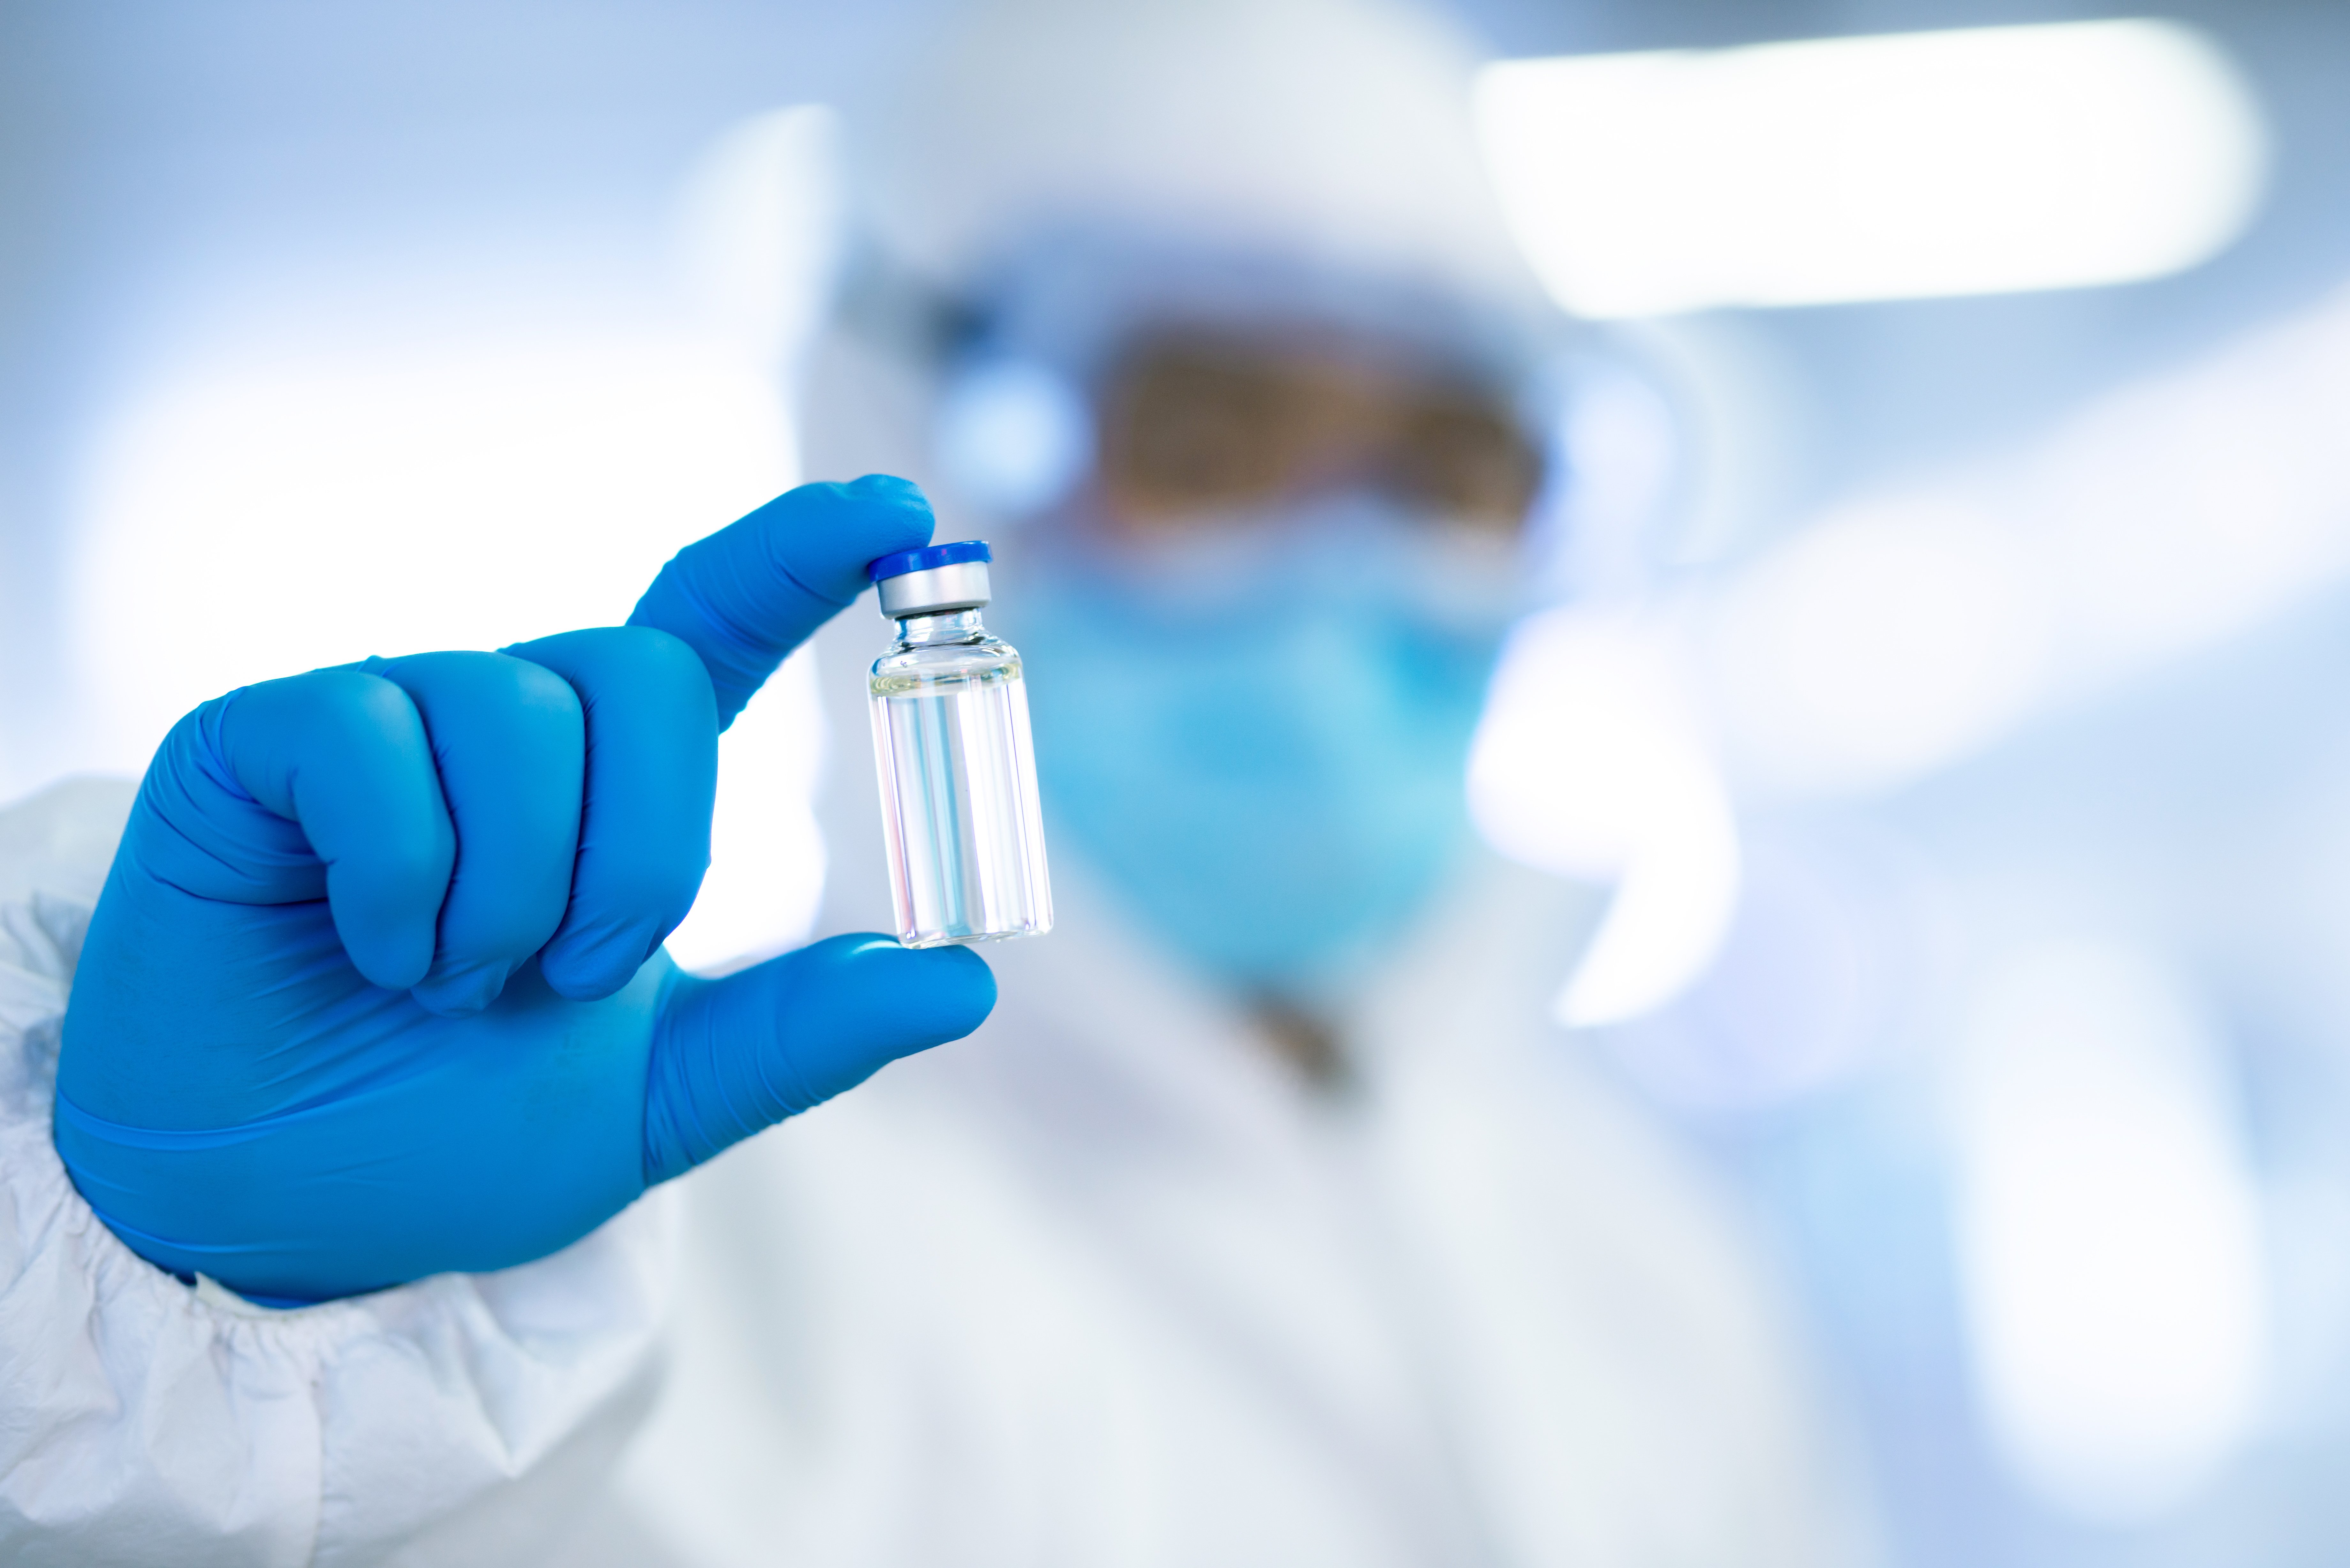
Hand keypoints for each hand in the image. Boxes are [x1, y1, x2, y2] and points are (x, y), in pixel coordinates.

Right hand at [54, 475, 992, 1305]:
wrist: (281, 1207)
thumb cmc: (452, 1136)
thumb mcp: (655, 1098)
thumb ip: (798, 1036)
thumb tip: (967, 981)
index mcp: (608, 787)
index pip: (715, 622)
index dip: (804, 554)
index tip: (901, 513)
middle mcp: (507, 726)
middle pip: (640, 672)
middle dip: (636, 856)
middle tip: (564, 978)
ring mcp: (383, 718)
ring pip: (516, 714)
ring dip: (508, 891)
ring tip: (445, 980)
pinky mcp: (264, 737)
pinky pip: (372, 746)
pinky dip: (396, 880)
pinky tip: (365, 946)